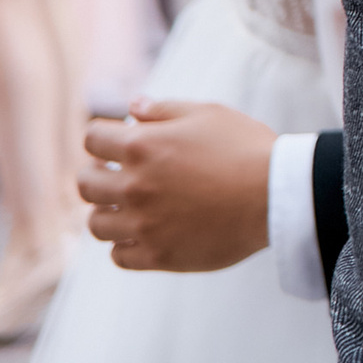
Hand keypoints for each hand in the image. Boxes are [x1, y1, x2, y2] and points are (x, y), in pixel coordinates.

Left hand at [80, 100, 275, 271]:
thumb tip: (132, 107)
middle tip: (115, 174)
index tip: (117, 141)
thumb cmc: (246, 147)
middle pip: (85, 184)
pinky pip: (119, 255)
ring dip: (108, 212)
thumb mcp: (208, 114)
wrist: (277, 195)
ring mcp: (143, 225)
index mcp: (142, 146)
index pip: (92, 139)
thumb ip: (164, 110)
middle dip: (96, 174)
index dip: (103, 137)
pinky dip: (126, 244)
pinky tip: (145, 231)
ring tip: (130, 206)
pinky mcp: (158, 255)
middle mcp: (134, 187)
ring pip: (97, 224)